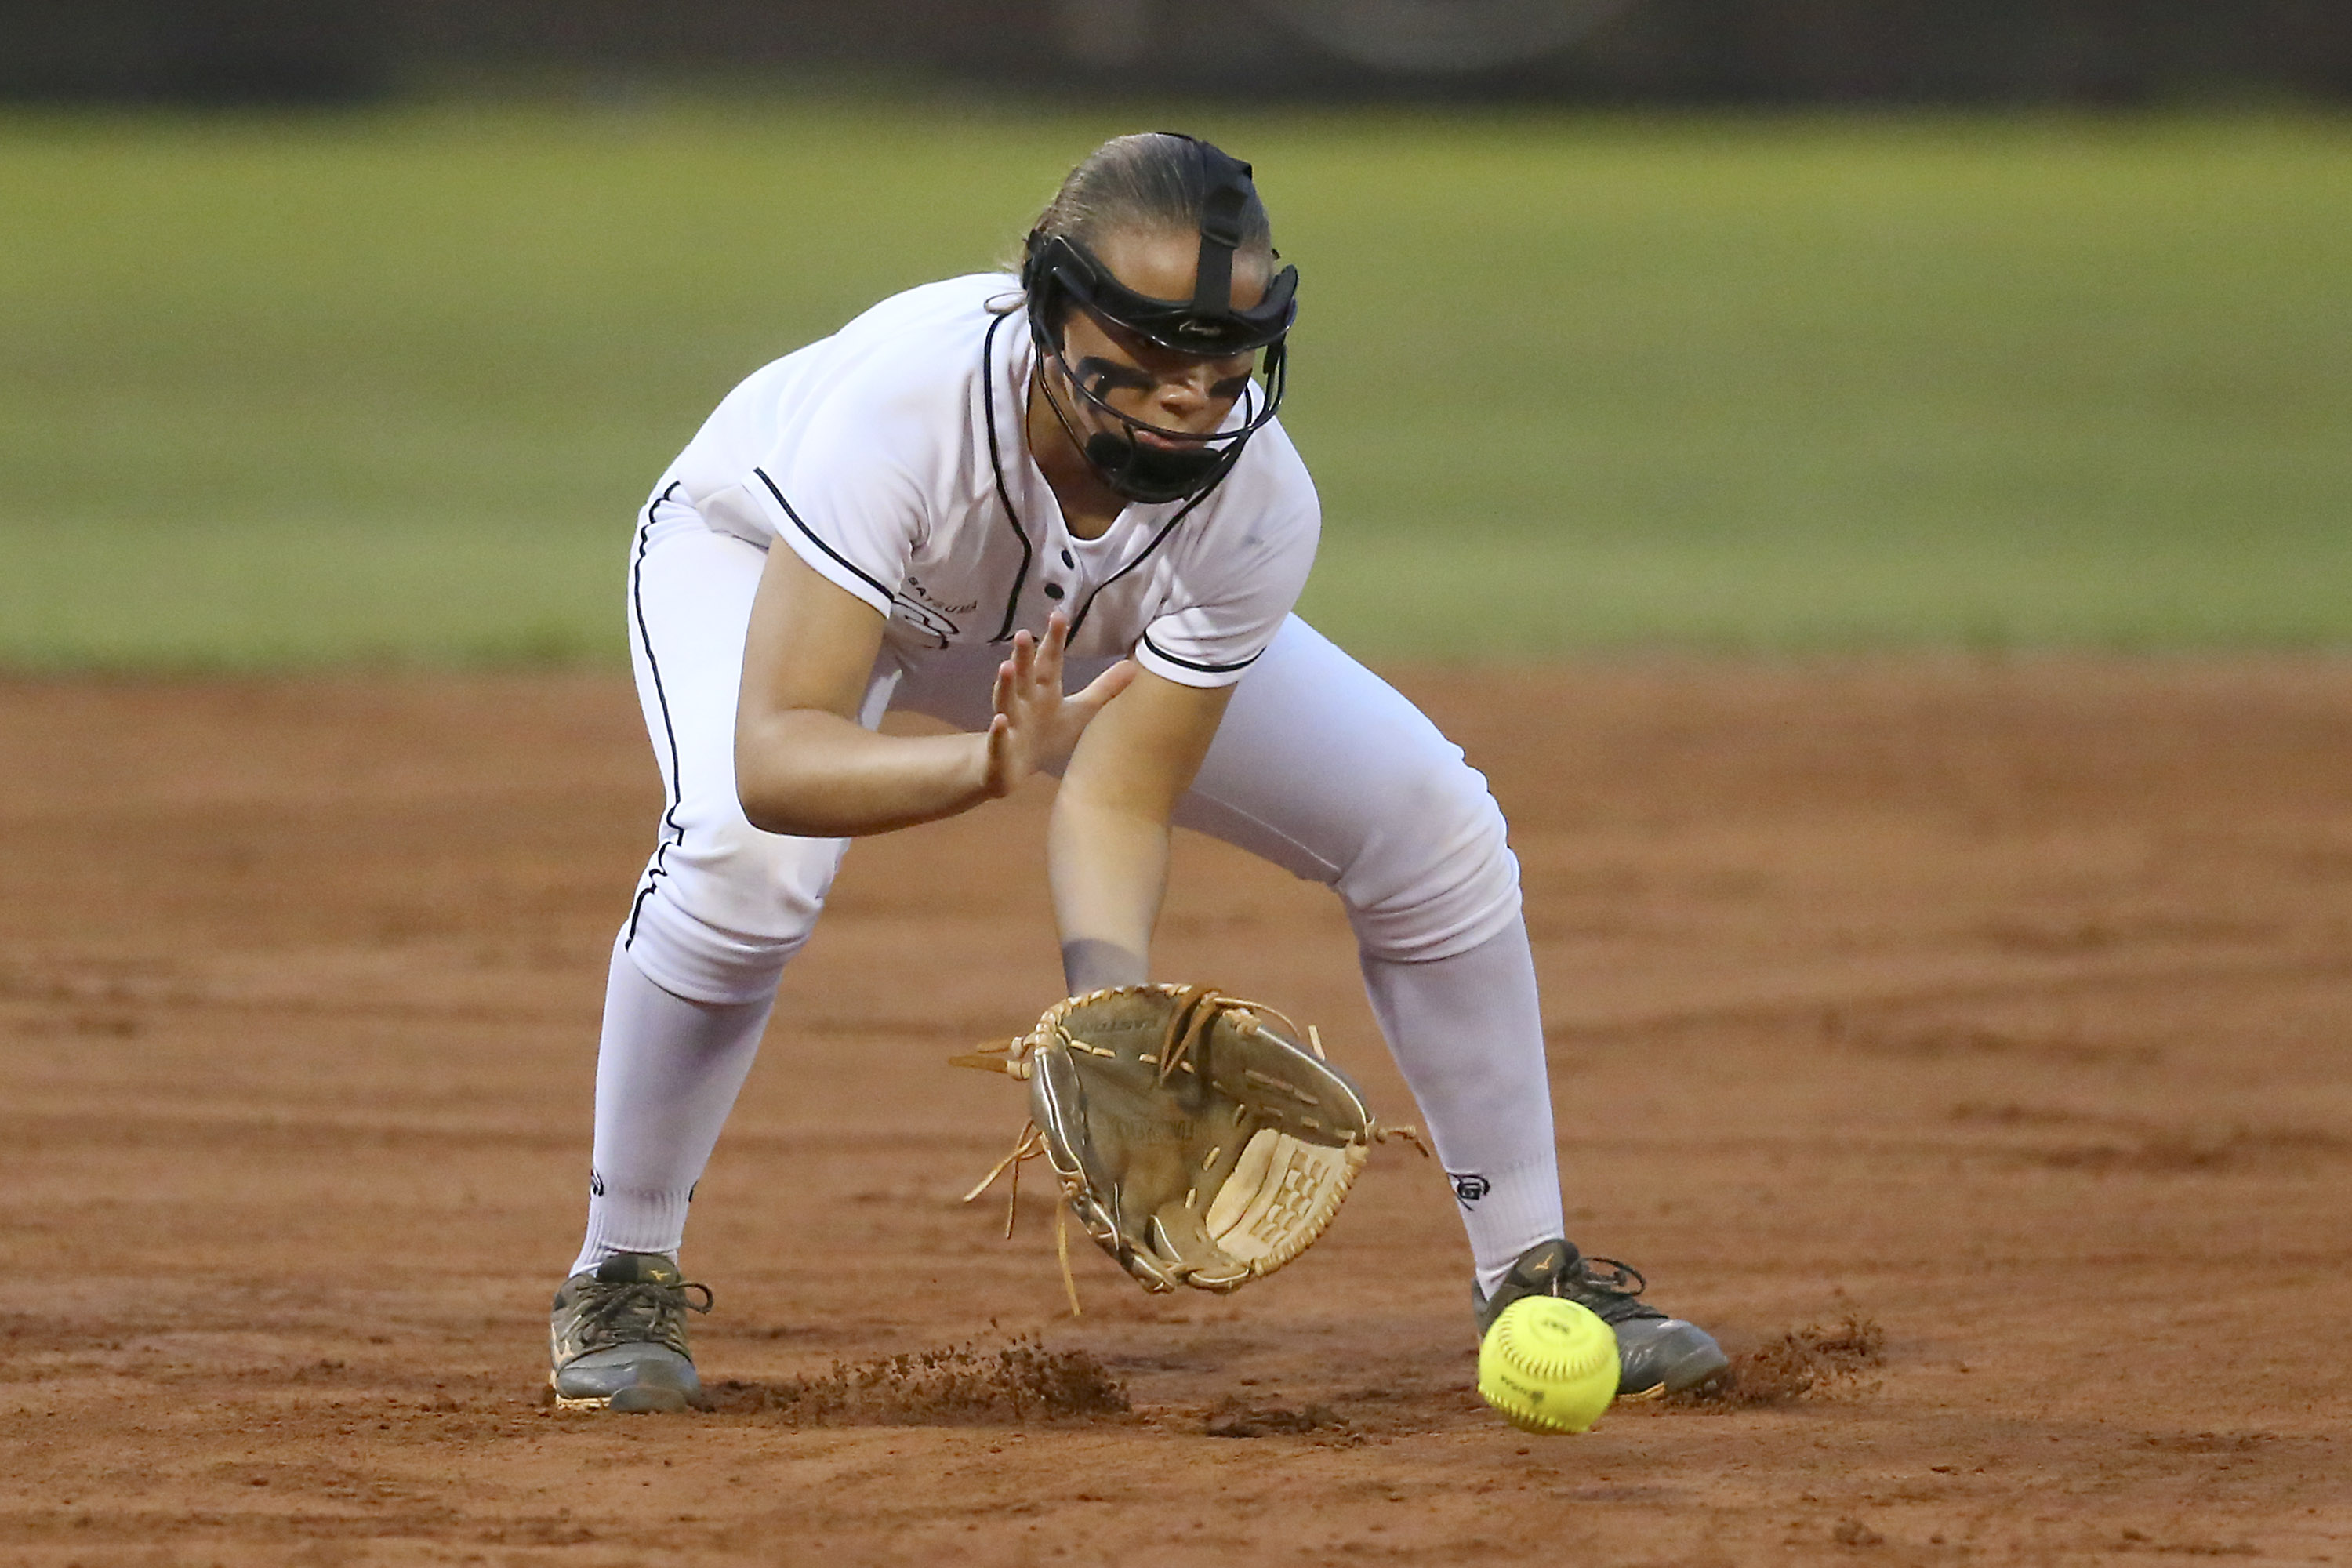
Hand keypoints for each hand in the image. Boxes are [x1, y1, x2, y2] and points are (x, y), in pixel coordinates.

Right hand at [983, 613, 1135, 797]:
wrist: (1012, 768)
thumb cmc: (1046, 733)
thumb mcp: (1079, 711)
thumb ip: (1103, 689)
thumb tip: (1133, 666)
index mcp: (1043, 690)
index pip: (1049, 661)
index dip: (1054, 640)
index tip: (1058, 614)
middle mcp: (1024, 701)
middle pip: (1024, 675)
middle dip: (1024, 655)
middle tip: (1022, 632)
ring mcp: (1010, 724)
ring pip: (1005, 701)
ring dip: (1004, 685)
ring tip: (1006, 666)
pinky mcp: (1000, 750)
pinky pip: (999, 741)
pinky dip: (998, 732)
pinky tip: (999, 721)